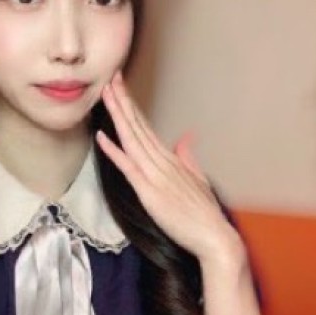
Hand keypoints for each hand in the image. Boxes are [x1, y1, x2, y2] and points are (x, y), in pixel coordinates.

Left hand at [96, 71, 243, 262]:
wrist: (214, 237)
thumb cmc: (205, 214)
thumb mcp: (198, 180)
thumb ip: (189, 157)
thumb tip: (185, 138)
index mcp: (171, 159)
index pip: (146, 127)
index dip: (132, 107)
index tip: (121, 89)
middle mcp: (162, 162)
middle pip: (138, 126)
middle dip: (123, 101)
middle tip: (110, 77)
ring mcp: (155, 175)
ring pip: (132, 139)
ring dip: (118, 115)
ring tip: (107, 93)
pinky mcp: (149, 191)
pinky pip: (128, 166)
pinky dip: (114, 150)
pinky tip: (101, 135)